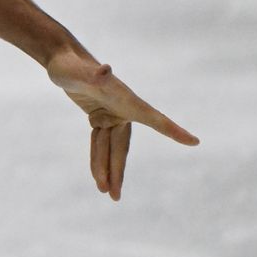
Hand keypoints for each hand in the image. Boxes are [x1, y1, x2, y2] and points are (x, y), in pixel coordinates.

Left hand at [46, 49, 197, 200]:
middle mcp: (122, 108)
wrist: (61, 59)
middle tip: (115, 196)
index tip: (195, 142)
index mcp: (125, 98)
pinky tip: (97, 177)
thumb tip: (106, 69)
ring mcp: (111, 114)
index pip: (154, 118)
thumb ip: (93, 73)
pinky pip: (101, 142)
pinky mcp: (100, 116)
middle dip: (118, 170)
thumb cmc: (71, 65)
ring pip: (111, 148)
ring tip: (105, 193)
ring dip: (107, 169)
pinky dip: (98, 158)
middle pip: (122, 146)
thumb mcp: (77, 71)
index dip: (173, 131)